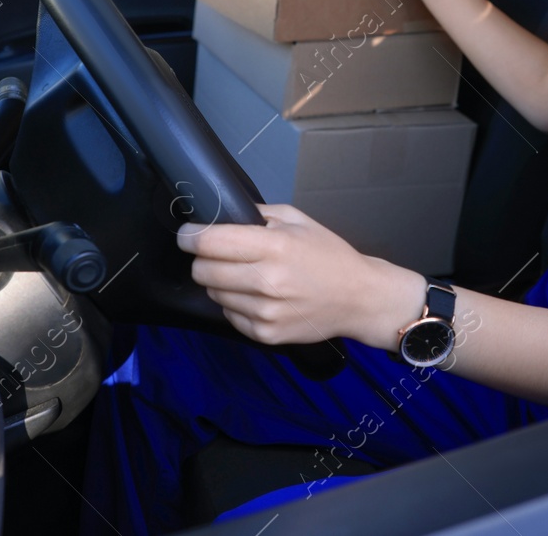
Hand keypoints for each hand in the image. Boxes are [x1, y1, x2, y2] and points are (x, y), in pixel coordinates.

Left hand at [177, 203, 424, 348]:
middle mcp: (266, 281)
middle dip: (202, 260)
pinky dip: (235, 304)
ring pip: (213, 294)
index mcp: (274, 247)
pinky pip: (229, 315)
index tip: (188, 235)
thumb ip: (258, 214)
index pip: (210, 242)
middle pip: (203, 271)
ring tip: (245, 275)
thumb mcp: (298, 221)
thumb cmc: (329, 255)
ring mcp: (265, 312)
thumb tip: (222, 215)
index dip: (190, 237)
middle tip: (217, 255)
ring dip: (220, 283)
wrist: (359, 298)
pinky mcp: (265, 334)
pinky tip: (256, 295)